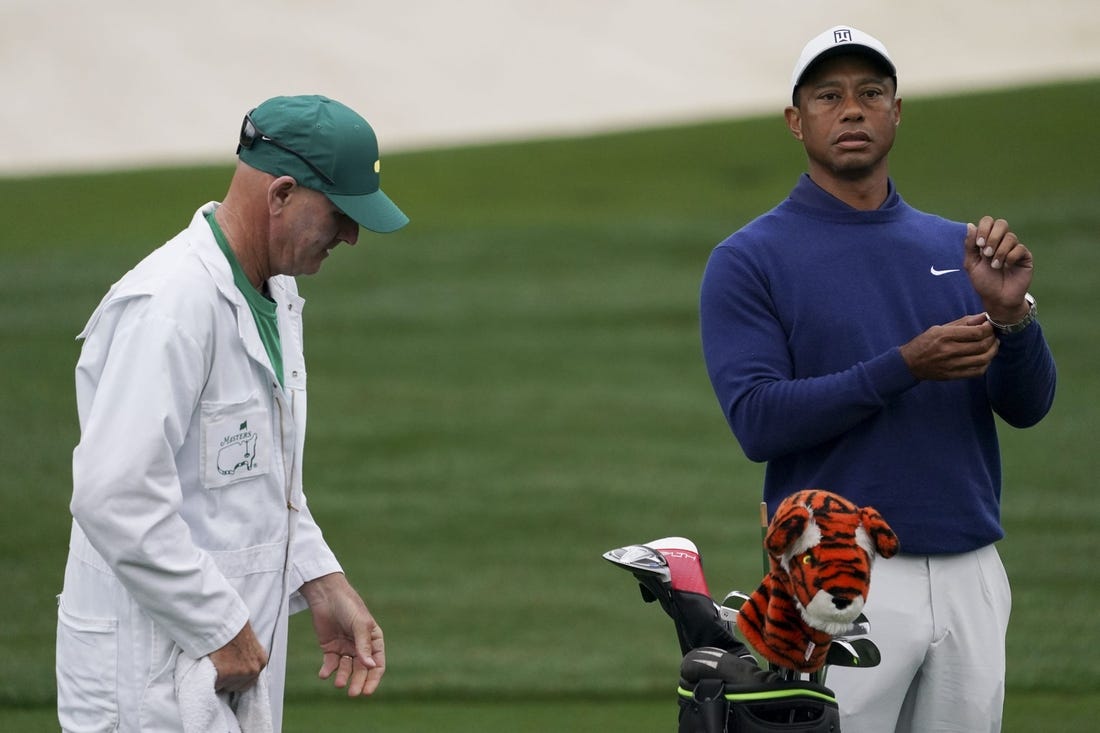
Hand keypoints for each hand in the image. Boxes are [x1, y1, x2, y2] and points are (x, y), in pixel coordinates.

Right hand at [209, 621, 268, 692]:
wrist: (223, 621)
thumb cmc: (232, 627)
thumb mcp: (248, 641)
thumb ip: (247, 655)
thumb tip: (239, 661)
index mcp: (261, 660)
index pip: (250, 679)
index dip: (237, 676)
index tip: (229, 669)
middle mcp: (254, 670)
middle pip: (238, 686)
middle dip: (228, 679)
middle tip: (220, 666)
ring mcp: (240, 674)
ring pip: (225, 687)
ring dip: (219, 679)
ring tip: (214, 664)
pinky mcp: (225, 676)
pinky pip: (214, 685)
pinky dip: (209, 679)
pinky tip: (208, 667)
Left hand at [299, 573, 384, 696]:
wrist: (326, 595)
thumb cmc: (349, 606)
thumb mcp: (360, 625)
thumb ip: (364, 645)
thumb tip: (370, 666)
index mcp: (374, 639)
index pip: (377, 664)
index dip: (373, 678)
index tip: (367, 691)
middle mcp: (361, 646)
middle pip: (361, 669)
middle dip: (358, 681)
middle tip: (352, 694)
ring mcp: (345, 647)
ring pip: (346, 668)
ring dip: (343, 677)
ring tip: (338, 684)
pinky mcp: (330, 648)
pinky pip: (330, 663)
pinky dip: (328, 670)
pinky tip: (324, 674)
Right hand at [899, 314, 998, 380]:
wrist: (910, 363)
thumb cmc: (925, 343)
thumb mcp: (939, 328)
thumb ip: (963, 323)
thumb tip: (983, 317)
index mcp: (945, 335)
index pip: (976, 332)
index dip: (988, 328)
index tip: (989, 325)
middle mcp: (949, 350)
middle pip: (981, 345)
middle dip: (992, 338)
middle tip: (993, 335)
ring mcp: (951, 365)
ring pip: (983, 359)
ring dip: (992, 351)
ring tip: (992, 345)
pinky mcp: (953, 375)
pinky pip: (977, 371)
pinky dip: (985, 364)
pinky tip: (985, 358)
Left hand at [964, 216, 1032, 322]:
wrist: (997, 298)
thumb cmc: (983, 282)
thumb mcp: (971, 264)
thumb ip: (970, 246)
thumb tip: (970, 225)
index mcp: (987, 240)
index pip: (988, 221)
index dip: (983, 229)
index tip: (979, 244)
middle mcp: (1001, 242)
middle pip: (1001, 223)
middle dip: (992, 237)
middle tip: (986, 253)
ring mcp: (1014, 248)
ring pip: (1010, 237)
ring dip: (999, 252)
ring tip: (995, 266)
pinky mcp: (1025, 256)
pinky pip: (1020, 248)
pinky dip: (1010, 257)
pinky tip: (1006, 267)